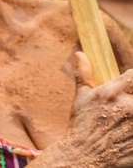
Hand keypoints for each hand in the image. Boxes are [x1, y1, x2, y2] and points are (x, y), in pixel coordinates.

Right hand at [43, 52, 132, 166]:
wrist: (84, 155)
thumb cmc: (82, 125)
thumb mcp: (81, 97)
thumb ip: (84, 73)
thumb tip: (80, 54)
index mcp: (113, 93)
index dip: (131, 80)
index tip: (128, 87)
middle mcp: (128, 106)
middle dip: (132, 99)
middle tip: (127, 108)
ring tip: (127, 119)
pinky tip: (129, 130)